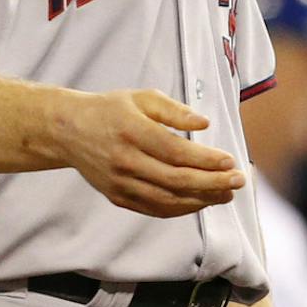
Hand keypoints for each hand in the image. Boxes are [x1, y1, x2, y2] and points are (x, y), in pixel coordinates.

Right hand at [58, 89, 243, 217]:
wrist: (68, 131)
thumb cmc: (110, 110)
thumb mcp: (141, 97)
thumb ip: (174, 110)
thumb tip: (204, 122)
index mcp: (132, 131)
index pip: (177, 152)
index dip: (207, 159)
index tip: (230, 160)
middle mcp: (125, 160)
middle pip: (176, 179)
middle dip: (213, 183)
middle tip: (238, 181)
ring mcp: (120, 183)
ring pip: (167, 200)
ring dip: (201, 200)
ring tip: (226, 194)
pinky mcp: (117, 197)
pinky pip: (154, 209)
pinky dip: (180, 208)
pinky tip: (200, 202)